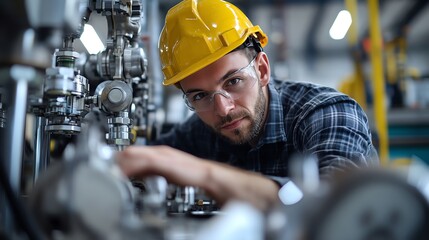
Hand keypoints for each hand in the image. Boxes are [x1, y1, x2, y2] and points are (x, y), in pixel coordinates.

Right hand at [116, 145, 279, 210]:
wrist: (269, 194)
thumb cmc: (255, 200)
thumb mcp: (235, 208)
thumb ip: (218, 206)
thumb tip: (209, 218)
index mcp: (204, 174)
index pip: (165, 162)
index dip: (139, 162)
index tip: (119, 168)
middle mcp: (199, 167)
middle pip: (160, 154)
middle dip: (132, 156)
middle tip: (109, 163)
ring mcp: (198, 168)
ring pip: (164, 156)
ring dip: (140, 158)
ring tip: (120, 165)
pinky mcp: (198, 173)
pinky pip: (170, 164)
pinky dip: (152, 164)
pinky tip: (145, 172)